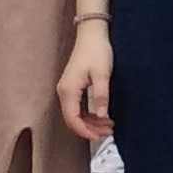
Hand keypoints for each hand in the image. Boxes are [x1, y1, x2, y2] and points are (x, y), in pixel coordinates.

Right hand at [56, 24, 114, 140]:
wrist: (92, 35)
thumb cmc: (97, 51)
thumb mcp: (102, 74)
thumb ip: (101, 96)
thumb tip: (102, 115)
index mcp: (68, 90)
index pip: (72, 119)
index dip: (85, 131)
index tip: (99, 137)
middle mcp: (64, 92)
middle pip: (73, 119)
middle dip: (90, 129)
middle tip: (108, 132)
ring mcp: (67, 90)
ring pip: (76, 114)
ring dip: (90, 122)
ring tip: (108, 126)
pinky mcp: (73, 87)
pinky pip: (78, 107)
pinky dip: (89, 114)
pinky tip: (102, 116)